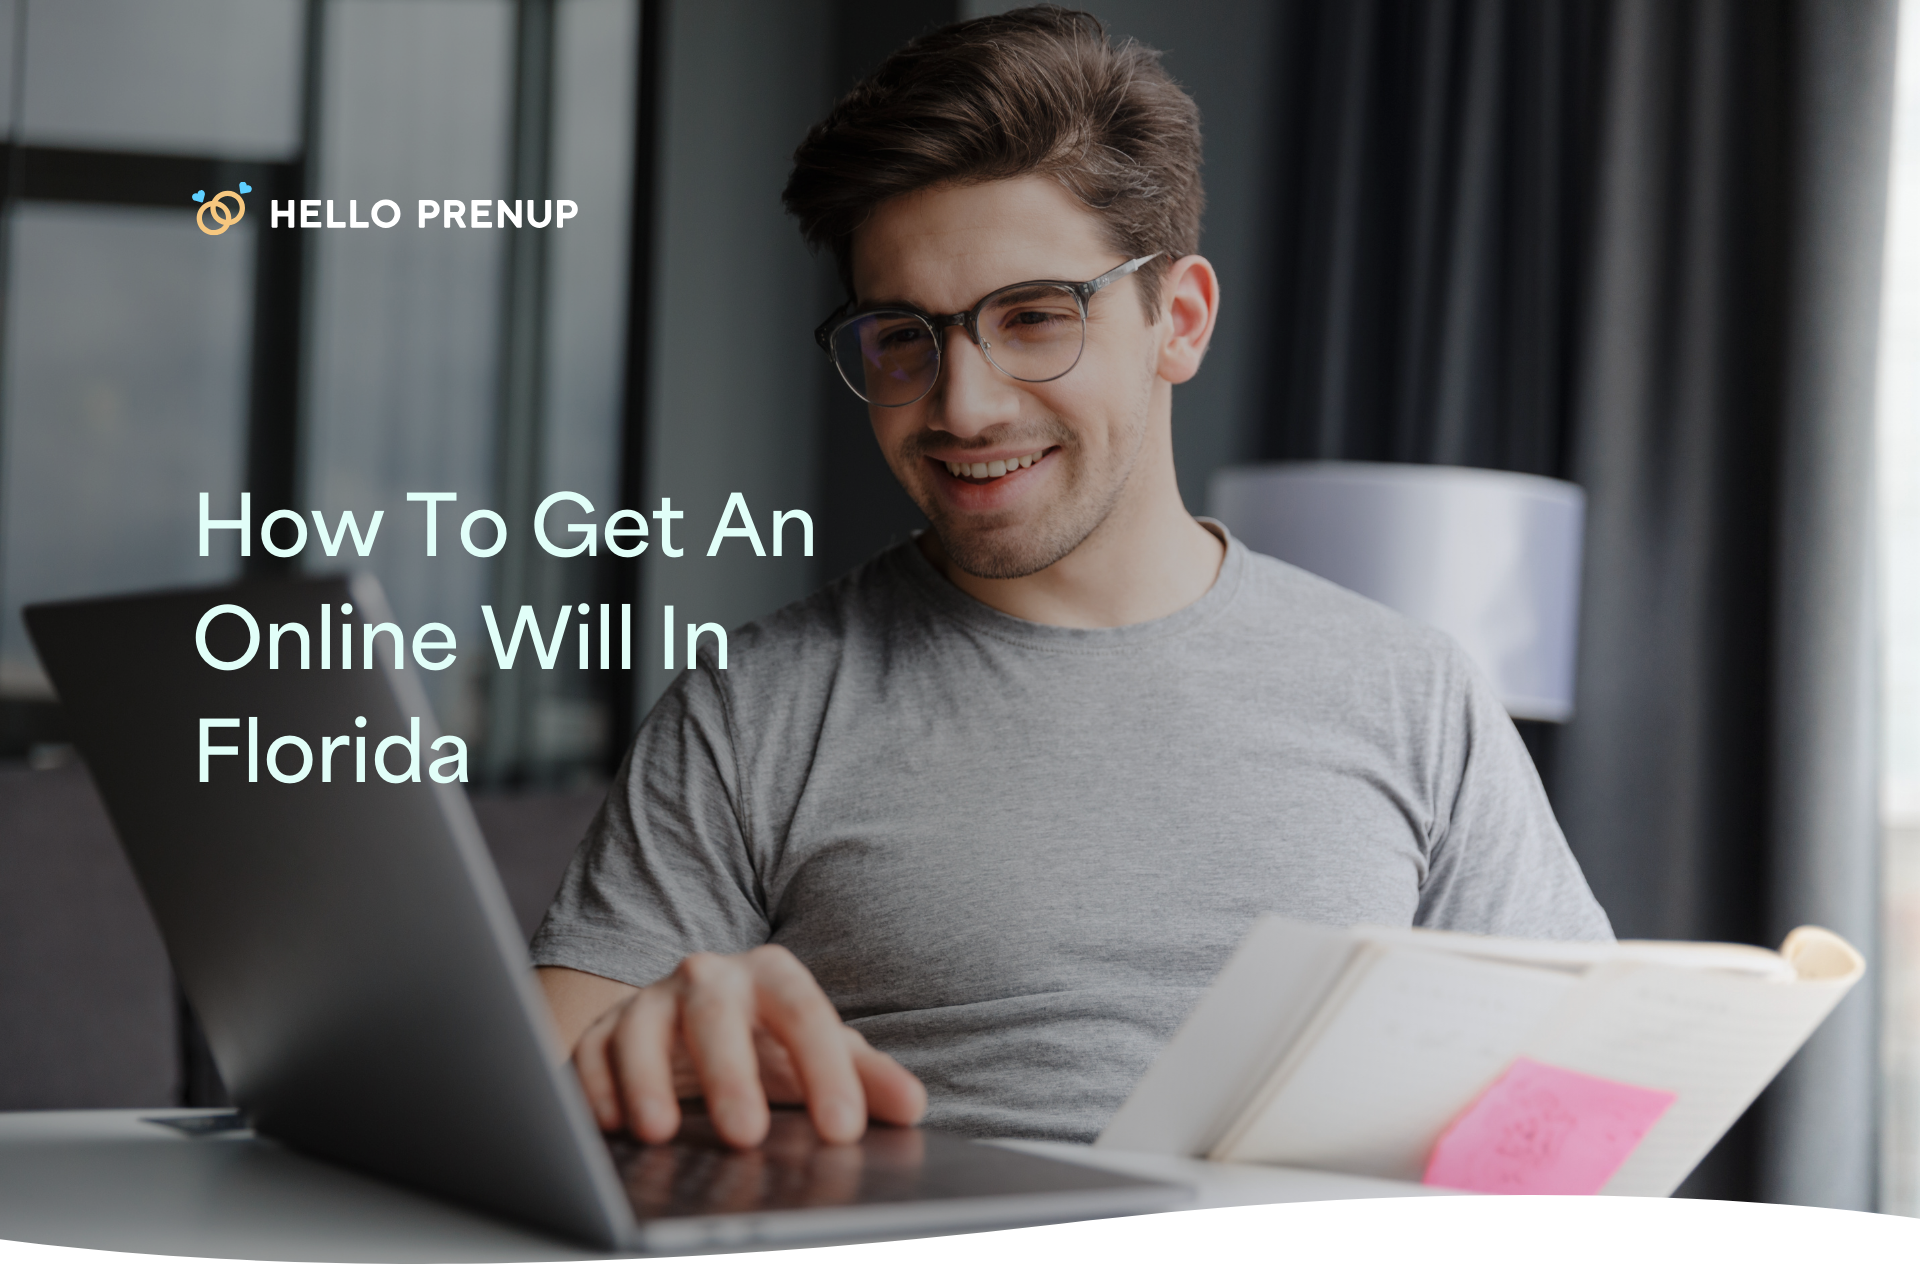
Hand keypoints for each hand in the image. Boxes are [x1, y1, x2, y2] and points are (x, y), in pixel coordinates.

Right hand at [556, 946, 926, 1148]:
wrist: (700, 1026)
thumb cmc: (769, 1044)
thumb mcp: (822, 1056)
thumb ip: (868, 1079)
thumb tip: (911, 1105)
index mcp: (772, 977)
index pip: (804, 1014)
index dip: (825, 1069)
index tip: (844, 1129)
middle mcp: (708, 978)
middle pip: (716, 1014)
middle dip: (730, 1074)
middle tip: (749, 1136)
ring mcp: (649, 1002)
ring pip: (640, 1029)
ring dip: (645, 1081)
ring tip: (659, 1134)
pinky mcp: (601, 1032)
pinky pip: (589, 1052)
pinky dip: (594, 1088)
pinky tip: (610, 1126)